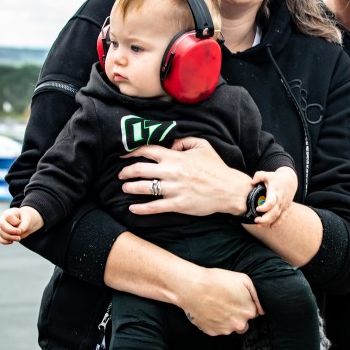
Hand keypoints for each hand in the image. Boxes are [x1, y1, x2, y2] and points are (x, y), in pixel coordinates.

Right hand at [0, 206, 43, 243]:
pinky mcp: (2, 234)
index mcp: (9, 213)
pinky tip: (12, 241)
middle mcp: (3, 219)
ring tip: (19, 238)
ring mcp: (1, 227)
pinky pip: (0, 239)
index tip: (20, 223)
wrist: (26, 223)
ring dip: (10, 238)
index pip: (8, 217)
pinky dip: (5, 242)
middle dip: (11, 231)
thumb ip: (24, 225)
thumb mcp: (28, 219)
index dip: (14, 222)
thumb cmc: (26, 218)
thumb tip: (19, 233)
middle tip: (19, 233)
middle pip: (2, 225)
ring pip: (1, 233)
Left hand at [118, 137, 249, 217]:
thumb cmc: (215, 167)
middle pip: (140, 169)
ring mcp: (173, 189)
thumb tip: (170, 144)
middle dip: (126, 172)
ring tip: (125, 188)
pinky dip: (140, 208)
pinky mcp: (177, 204)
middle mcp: (171, 172)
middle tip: (120, 174)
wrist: (228, 189)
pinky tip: (132, 208)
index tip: (123, 155)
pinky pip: (154, 207)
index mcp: (175, 157)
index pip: (147, 150)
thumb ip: (184, 141)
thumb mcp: (202, 145)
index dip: (131, 152)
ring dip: (130, 188)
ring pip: (143, 188)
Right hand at [179, 266, 262, 335]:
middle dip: (237, 315)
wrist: (193, 287)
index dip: (244, 304)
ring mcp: (225, 330)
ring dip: (226, 320)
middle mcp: (238, 324)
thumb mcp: (244, 279)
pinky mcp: (211, 332)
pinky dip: (214, 322)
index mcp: (248, 312)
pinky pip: (217, 329)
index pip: (253, 312)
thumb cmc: (218, 280)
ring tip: (216, 305)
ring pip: (230, 327)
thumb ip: (256, 296)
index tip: (236, 298)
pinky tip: (209, 310)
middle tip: (226, 302)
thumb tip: (262, 309)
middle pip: (242, 322)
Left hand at [251, 166, 296, 225]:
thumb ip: (258, 176)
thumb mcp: (267, 174)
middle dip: (265, 218)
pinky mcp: (286, 207)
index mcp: (275, 191)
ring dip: (268, 221)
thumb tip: (251, 182)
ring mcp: (283, 204)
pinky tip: (271, 227)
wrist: (291, 180)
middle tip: (256, 220)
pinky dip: (278, 222)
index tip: (257, 209)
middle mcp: (280, 199)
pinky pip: (283, 216)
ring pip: (277, 215)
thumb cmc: (276, 178)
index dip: (264, 207)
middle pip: (274, 212)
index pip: (271, 202)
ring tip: (259, 225)